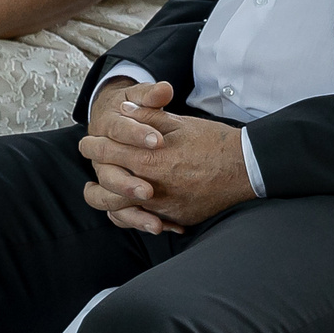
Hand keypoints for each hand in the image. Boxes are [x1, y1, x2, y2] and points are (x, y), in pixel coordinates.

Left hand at [77, 79, 255, 233]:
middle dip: (93, 181)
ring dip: (107, 202)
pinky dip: (133, 216)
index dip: (93, 146)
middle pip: (106, 191)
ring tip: (100, 194)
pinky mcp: (178, 218)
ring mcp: (165, 208)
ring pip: (122, 213)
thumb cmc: (214, 142)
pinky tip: (129, 208)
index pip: (108, 154)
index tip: (87, 143)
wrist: (246, 168)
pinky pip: (147, 223)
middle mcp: (153, 188)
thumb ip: (148, 116)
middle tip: (90, 177)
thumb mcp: (179, 122)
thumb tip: (124, 109)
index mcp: (150, 159)